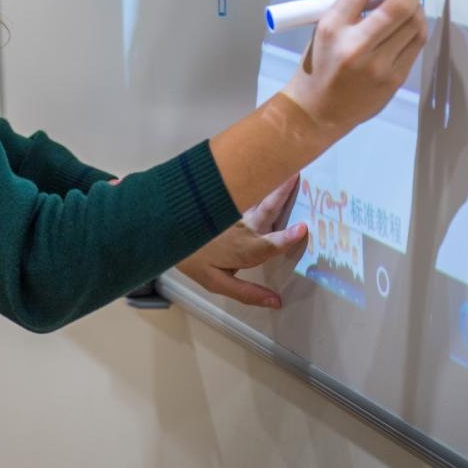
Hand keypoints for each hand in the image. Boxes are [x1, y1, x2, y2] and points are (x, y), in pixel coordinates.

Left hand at [175, 175, 306, 307]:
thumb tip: (277, 302)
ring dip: (269, 180)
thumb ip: (248, 293)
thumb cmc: (192, 259)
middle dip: (283, 192)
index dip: (288, 238)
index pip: (272, 245)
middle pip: (268, 209)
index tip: (304, 226)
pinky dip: (249, 177)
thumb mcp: (217, 283)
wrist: (162, 229)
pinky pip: (239, 186)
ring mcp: (231, 209)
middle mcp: (241, 226)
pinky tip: (254, 167)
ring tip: (281, 166)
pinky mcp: (221, 196)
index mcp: (244, 249)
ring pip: (255, 193)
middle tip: (296, 173)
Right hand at [283, 0, 426, 142]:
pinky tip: (409, 27)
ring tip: (409, 8)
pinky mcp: (394, 79)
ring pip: (415, 25)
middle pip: (398, 6)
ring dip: (417, 9)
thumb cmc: (319, 65)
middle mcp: (355, 44)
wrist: (318, 110)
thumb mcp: (323, 30)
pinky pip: (416, 45)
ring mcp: (378, 65)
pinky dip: (417, 28)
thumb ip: (351, 10)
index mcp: (332, 27)